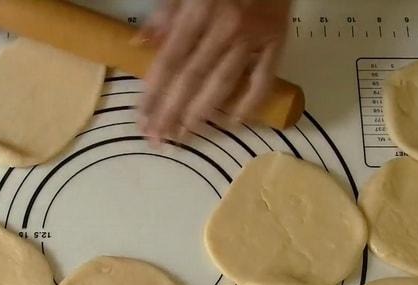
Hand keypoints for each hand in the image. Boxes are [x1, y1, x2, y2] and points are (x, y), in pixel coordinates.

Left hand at [137, 0, 290, 140]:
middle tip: (157, 139)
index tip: (142, 120)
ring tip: (184, 136)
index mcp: (199, 11)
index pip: (169, 61)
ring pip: (222, 83)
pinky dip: (249, 103)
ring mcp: (253, 37)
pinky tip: (232, 123)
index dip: (154, 94)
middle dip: (171, 112)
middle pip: (192, 79)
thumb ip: (165, 11)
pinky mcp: (277, 41)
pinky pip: (263, 78)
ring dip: (201, 114)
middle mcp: (225, 28)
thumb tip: (139, 44)